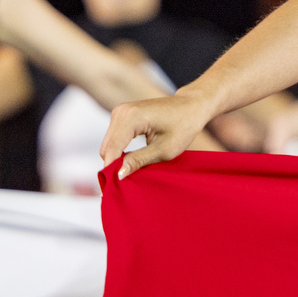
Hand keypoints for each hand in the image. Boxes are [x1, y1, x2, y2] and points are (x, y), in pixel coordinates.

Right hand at [100, 90, 219, 178]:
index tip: (113, 190)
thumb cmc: (183, 126)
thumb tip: (118, 174)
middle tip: (125, 184)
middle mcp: (121, 111)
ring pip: (108, 144)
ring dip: (115, 159)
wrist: (191, 106)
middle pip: (107, 148)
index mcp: (131, 117)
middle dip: (113, 166)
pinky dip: (119, 151)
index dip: (111, 170)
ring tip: (131, 172)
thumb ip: (139, 161)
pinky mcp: (122, 115)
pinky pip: (113, 139)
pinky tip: (130, 161)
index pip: (112, 149)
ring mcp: (120, 111)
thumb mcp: (164, 150)